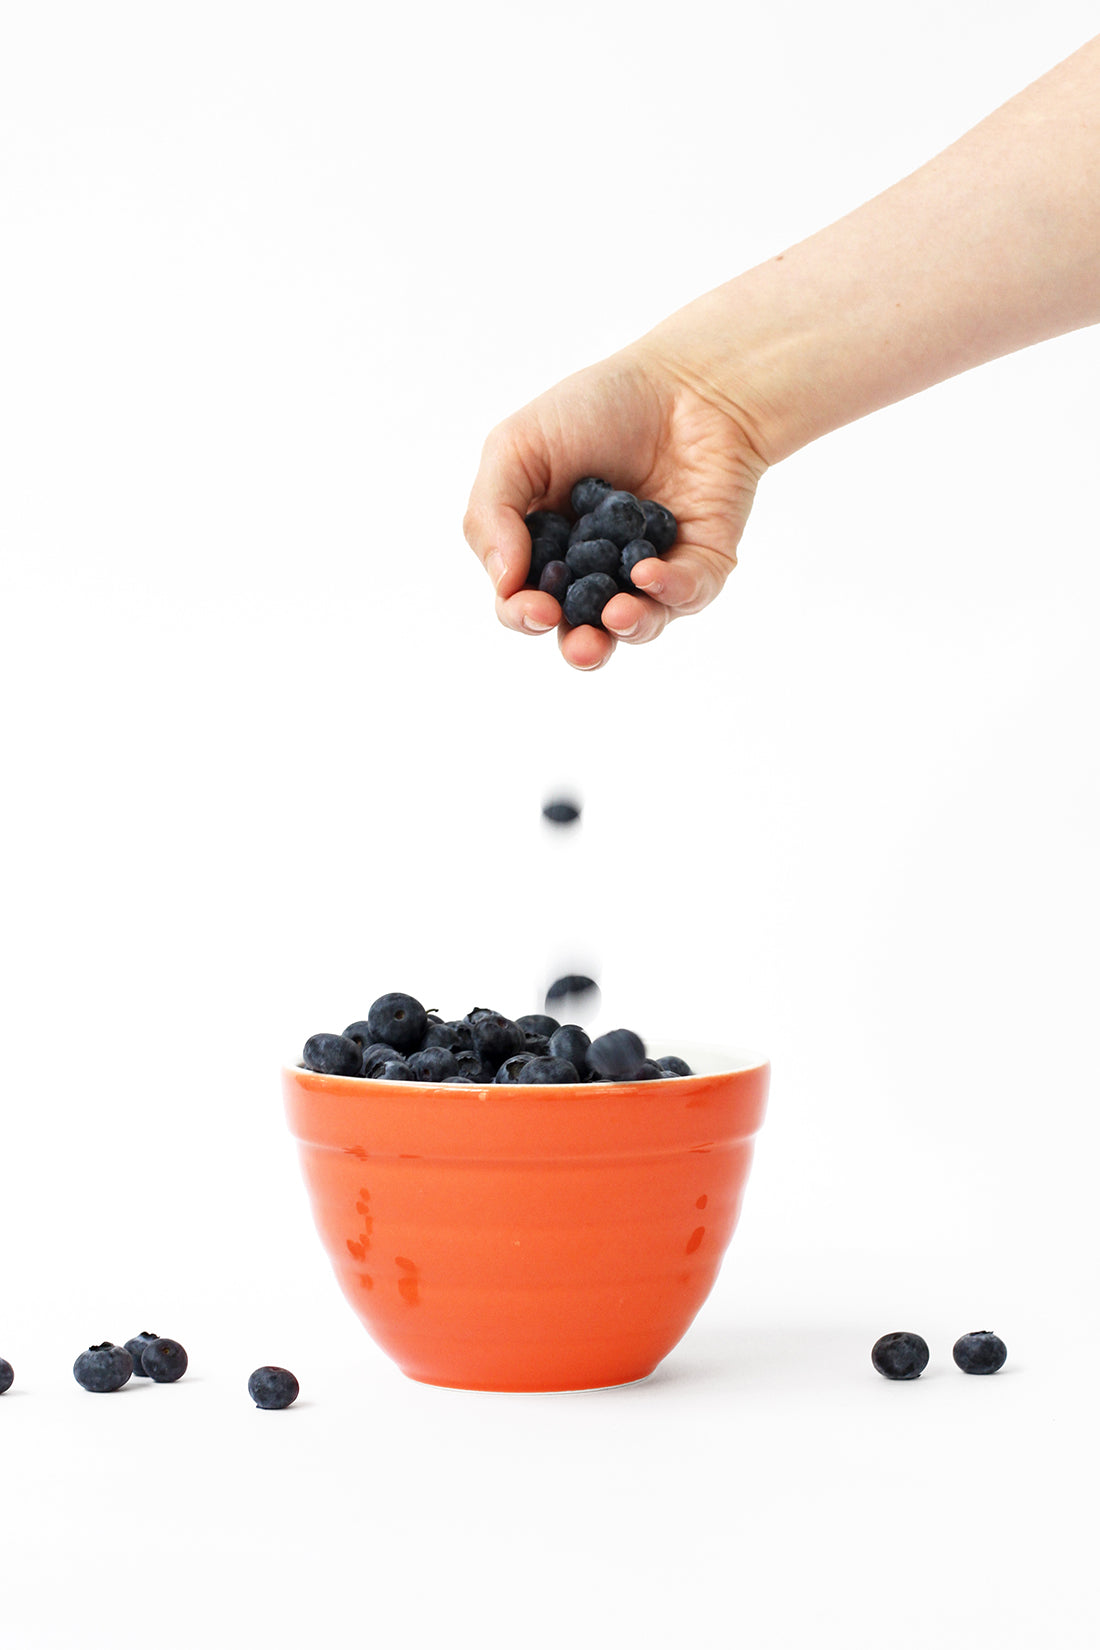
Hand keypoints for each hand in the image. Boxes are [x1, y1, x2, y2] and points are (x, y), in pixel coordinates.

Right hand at [463, 343, 768, 669]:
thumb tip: (503, 582)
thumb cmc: (596, 408)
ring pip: (638, 625)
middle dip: (581, 648)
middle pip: (584, 632)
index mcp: (548, 551)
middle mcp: (598, 573)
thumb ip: (492, 513)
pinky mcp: (701, 564)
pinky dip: (669, 591)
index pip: (526, 602)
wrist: (683, 378)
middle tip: (582, 645)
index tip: (534, 607)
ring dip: (628, 627)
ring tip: (619, 613)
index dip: (524, 614)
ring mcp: (651, 573)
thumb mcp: (516, 448)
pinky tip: (649, 575)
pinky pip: (688, 594)